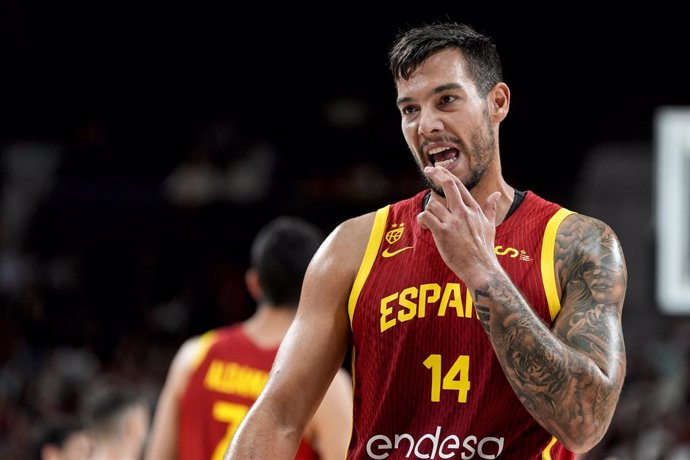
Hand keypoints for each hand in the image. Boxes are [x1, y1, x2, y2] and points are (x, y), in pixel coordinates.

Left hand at [416, 166, 501, 284]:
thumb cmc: (484, 249)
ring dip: (428, 209)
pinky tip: (425, 226)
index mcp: (474, 209)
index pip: (458, 185)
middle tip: (428, 170)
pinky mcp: (442, 233)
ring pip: (433, 203)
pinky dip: (422, 219)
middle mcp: (464, 212)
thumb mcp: (490, 226)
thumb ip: (490, 208)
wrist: (481, 269)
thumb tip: (497, 195)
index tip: (437, 168)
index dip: (446, 174)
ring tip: (429, 219)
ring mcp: (453, 222)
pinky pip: (426, 216)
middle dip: (436, 174)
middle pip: (448, 185)